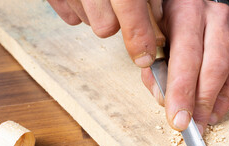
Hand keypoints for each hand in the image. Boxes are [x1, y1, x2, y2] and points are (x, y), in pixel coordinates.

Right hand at [47, 0, 162, 66]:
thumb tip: (159, 18)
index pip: (128, 8)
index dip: (138, 37)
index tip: (145, 57)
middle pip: (105, 27)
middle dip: (117, 22)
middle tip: (120, 4)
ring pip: (88, 22)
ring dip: (98, 14)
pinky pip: (70, 16)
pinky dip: (79, 9)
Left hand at [141, 0, 228, 134]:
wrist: (196, 8)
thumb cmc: (174, 29)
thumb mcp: (156, 44)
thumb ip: (156, 72)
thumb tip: (166, 102)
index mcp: (187, 12)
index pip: (187, 58)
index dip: (183, 93)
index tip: (179, 120)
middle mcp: (217, 18)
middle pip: (216, 66)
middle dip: (204, 103)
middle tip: (195, 126)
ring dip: (224, 100)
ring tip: (210, 116)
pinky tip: (226, 100)